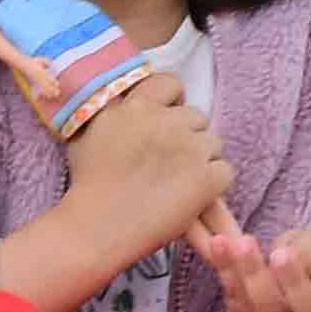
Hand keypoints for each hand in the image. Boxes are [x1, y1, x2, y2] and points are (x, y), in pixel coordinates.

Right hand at [62, 78, 235, 272]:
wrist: (95, 228)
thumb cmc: (86, 186)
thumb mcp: (86, 133)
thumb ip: (111, 112)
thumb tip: (125, 103)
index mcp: (135, 107)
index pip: (170, 83)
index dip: (173, 101)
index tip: (166, 119)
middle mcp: (165, 122)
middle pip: (196, 117)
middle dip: (187, 136)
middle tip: (169, 162)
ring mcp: (189, 149)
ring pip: (214, 143)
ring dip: (201, 160)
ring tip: (178, 184)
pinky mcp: (206, 178)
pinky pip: (225, 171)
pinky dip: (212, 184)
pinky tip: (191, 197)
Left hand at [198, 222, 310, 311]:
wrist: (279, 294)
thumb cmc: (308, 266)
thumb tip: (291, 258)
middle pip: (309, 309)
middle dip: (293, 280)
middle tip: (280, 255)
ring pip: (269, 310)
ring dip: (253, 274)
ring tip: (243, 243)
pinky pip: (237, 300)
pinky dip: (226, 270)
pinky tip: (219, 243)